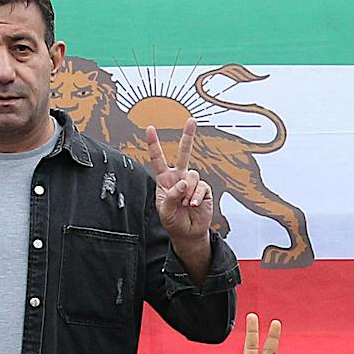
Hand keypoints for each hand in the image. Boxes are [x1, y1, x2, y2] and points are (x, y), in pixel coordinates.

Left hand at [148, 121, 213, 254]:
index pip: (158, 159)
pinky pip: (201, 187)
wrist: (187, 232)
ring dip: (187, 191)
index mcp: (165, 179)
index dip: (154, 144)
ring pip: (191, 175)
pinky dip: (196, 197)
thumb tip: (183, 183)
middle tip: (192, 121)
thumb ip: (171, 195)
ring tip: (185, 204)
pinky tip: (193, 205)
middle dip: (188, 136)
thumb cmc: (173, 220)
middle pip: (184, 153)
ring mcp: (192, 183)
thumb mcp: (165, 210)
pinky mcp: (204, 190)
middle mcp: (179, 177)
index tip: (150, 129)